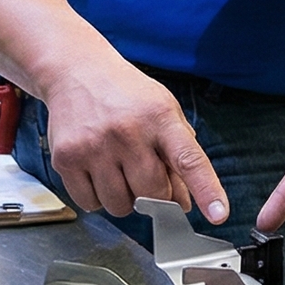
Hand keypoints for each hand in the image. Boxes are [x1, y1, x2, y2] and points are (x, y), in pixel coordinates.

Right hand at [40, 56, 228, 223]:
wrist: (76, 70)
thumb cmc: (126, 94)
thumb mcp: (163, 111)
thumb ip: (179, 155)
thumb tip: (184, 203)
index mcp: (160, 117)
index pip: (189, 159)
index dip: (207, 190)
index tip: (218, 214)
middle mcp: (127, 131)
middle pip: (153, 194)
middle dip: (154, 195)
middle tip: (143, 173)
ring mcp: (94, 145)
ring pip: (119, 206)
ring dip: (123, 198)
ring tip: (117, 167)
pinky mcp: (66, 158)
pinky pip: (89, 203)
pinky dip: (96, 197)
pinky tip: (96, 170)